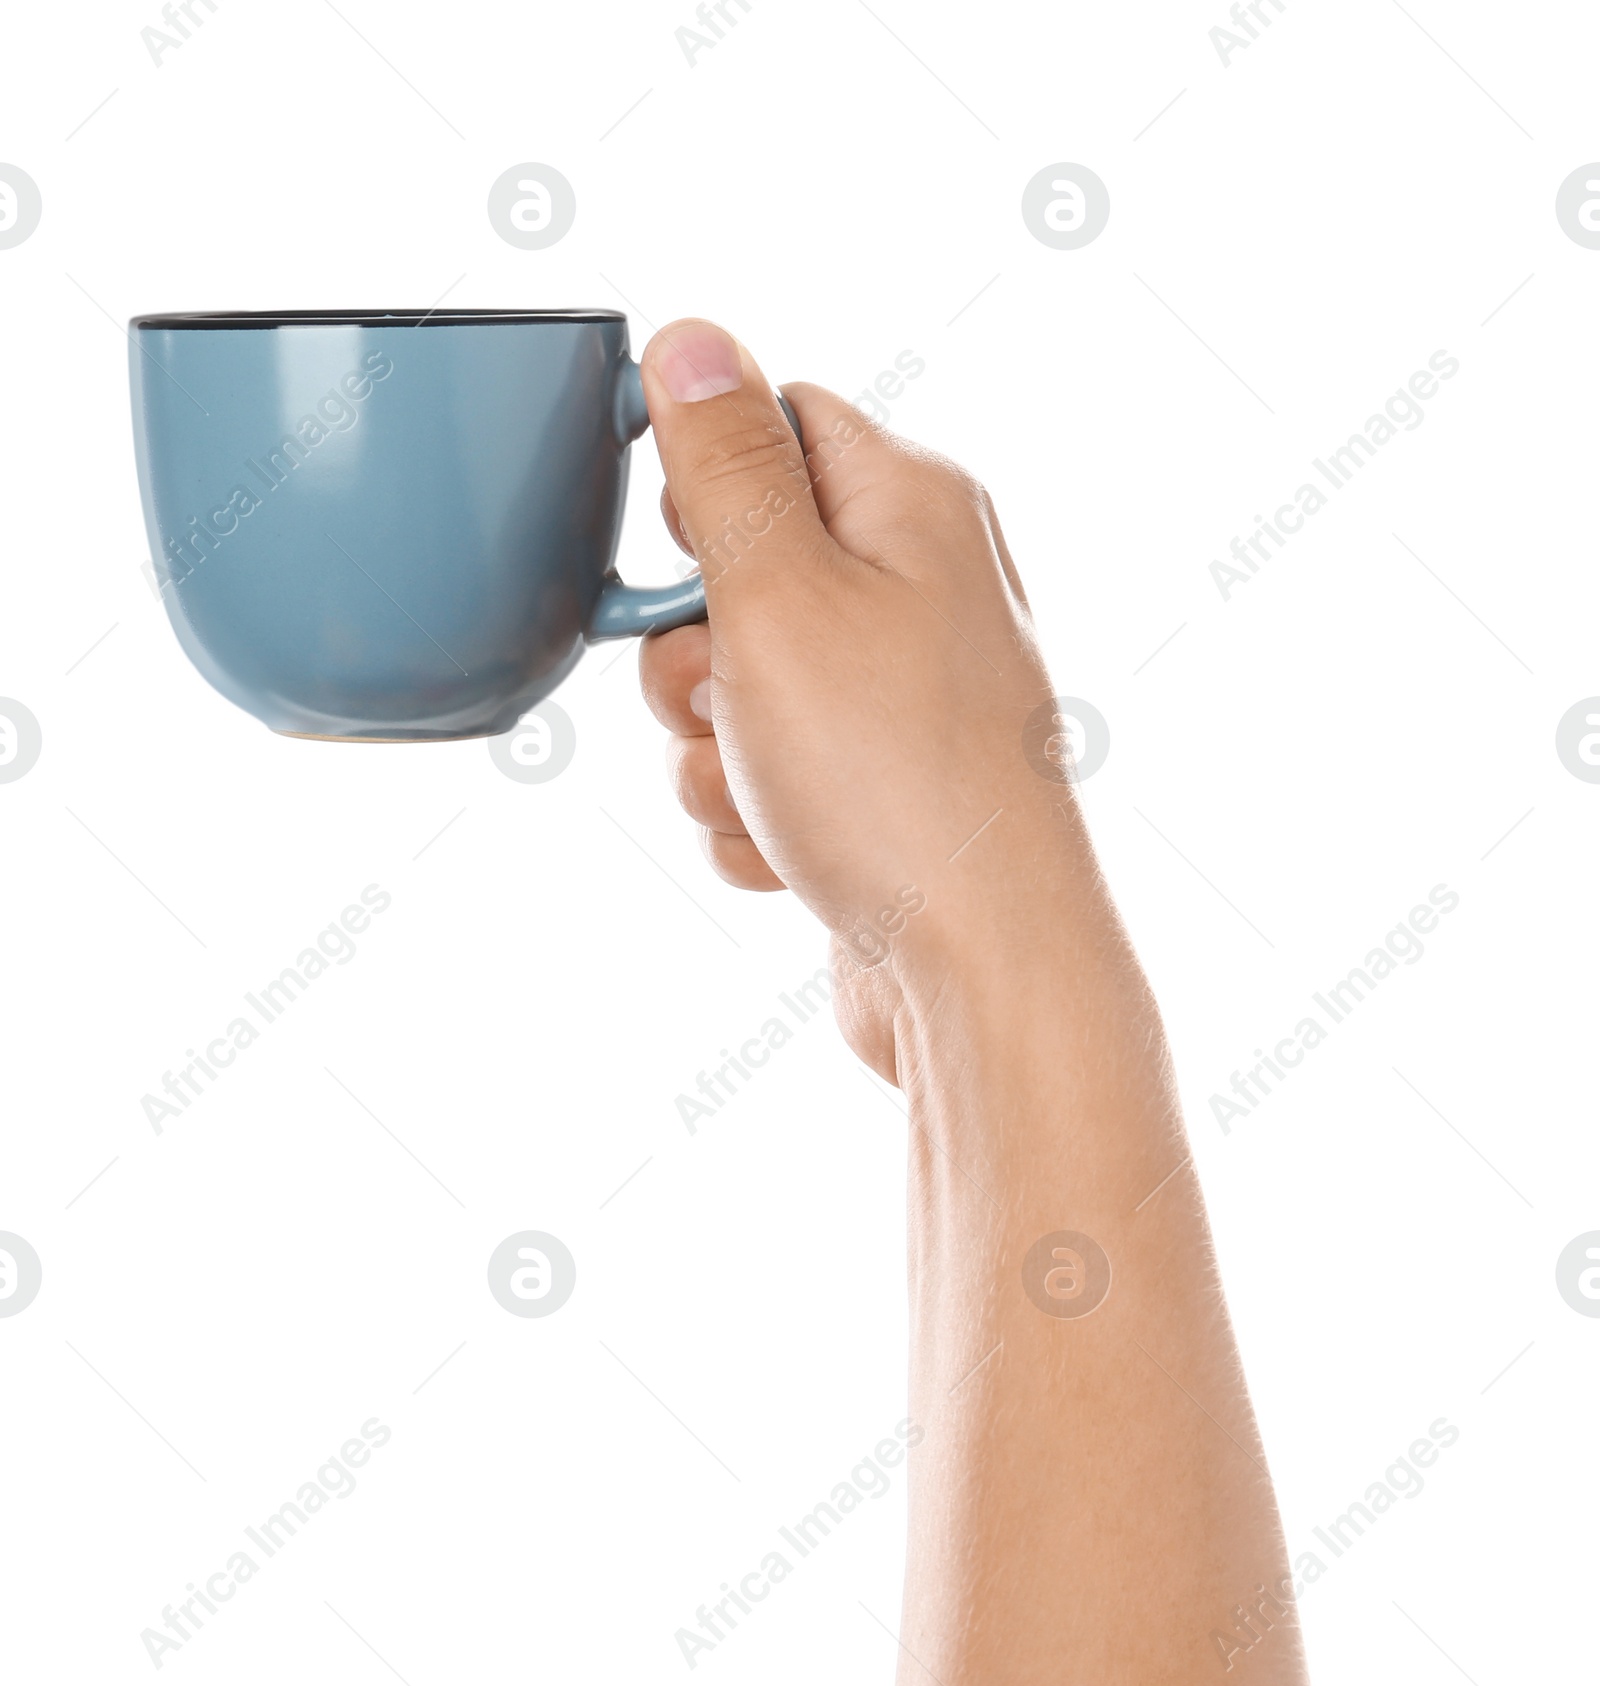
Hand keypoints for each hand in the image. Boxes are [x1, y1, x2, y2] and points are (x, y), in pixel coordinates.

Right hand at [638, 319, 1089, 1081]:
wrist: (980, 970)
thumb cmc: (893, 782)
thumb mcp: (780, 595)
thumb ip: (726, 466)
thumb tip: (694, 338)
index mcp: (912, 504)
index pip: (774, 422)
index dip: (700, 490)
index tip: (677, 561)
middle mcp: (920, 589)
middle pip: (740, 566)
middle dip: (691, 650)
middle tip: (730, 696)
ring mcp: (903, 699)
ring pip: (738, 688)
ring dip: (715, 753)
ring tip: (774, 793)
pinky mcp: (881, 790)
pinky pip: (769, 777)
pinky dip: (758, 818)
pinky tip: (798, 856)